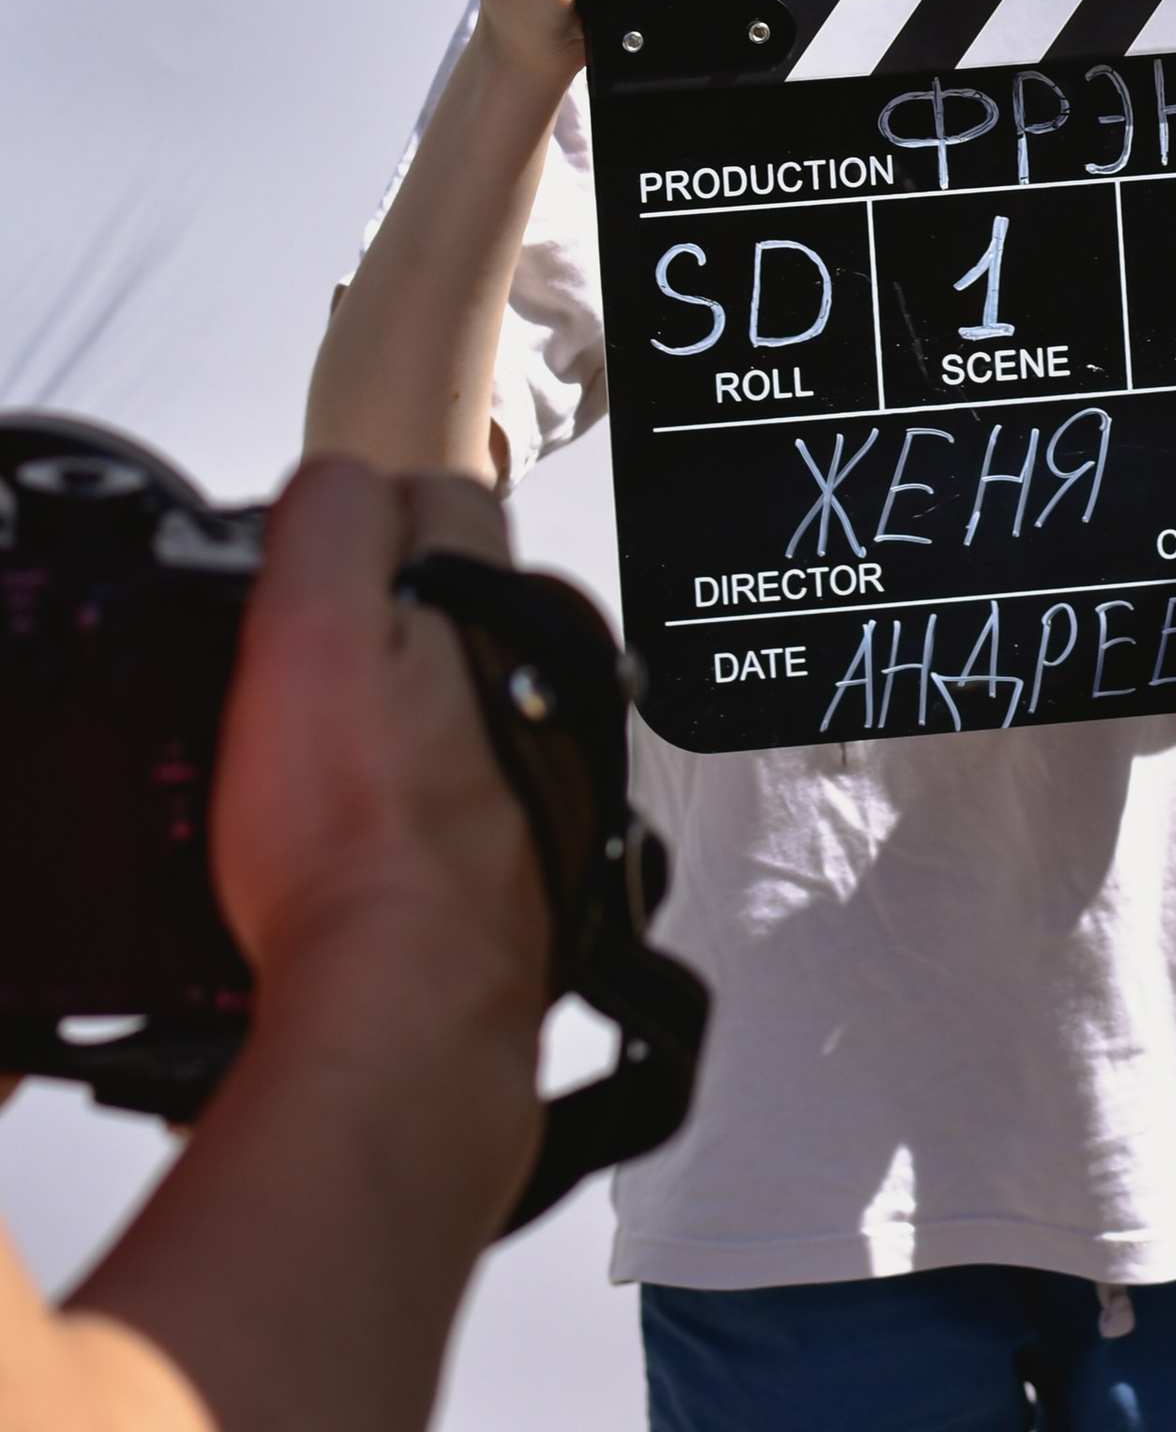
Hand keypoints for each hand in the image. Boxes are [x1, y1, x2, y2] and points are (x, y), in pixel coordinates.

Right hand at [213, 459, 546, 1157]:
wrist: (410, 1016)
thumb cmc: (362, 842)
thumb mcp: (308, 624)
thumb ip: (330, 520)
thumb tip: (340, 483)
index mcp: (501, 604)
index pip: (435, 496)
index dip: (347, 526)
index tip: (297, 576)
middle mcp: (553, 676)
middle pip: (456, 602)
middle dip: (383, 623)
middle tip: (302, 683)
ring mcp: (555, 772)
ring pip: (472, 699)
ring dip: (410, 719)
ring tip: (335, 777)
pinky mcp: (539, 863)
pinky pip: (475, 800)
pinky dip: (426, 810)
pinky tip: (373, 847)